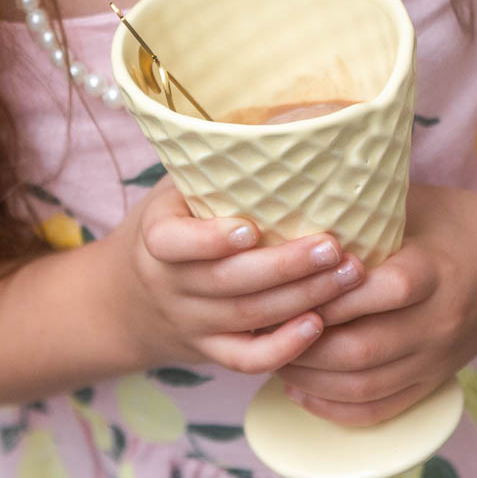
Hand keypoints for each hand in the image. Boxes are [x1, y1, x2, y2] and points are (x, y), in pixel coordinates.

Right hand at [108, 177, 368, 373]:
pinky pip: (246, 359)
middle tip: (334, 246)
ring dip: (302, 298)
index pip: (172, 243)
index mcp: (156, 237)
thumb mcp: (177, 188)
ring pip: (247, 318)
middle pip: (227, 283)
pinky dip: (283, 349)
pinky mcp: (210, 352)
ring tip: (349, 275)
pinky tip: (319, 326)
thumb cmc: (173, 222)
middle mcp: (170, 285)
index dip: (209, 240)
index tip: (250, 227)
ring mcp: (190, 323)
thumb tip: (291, 119)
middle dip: (285, 266)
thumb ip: (218, 167)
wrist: (127, 297)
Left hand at [276, 181, 476, 424]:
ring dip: (312, 378)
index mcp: (433, 270)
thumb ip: (362, 205)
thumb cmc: (452, 220)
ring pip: (367, 385)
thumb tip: (291, 192)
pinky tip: (301, 391)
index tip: (283, 285)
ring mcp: (438, 357)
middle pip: (364, 348)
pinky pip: (383, 409)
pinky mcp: (435, 379)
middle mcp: (439, 320)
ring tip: (271, 355)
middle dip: (305, 343)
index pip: (381, 290)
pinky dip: (337, 408)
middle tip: (262, 325)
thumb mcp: (413, 201)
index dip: (329, 294)